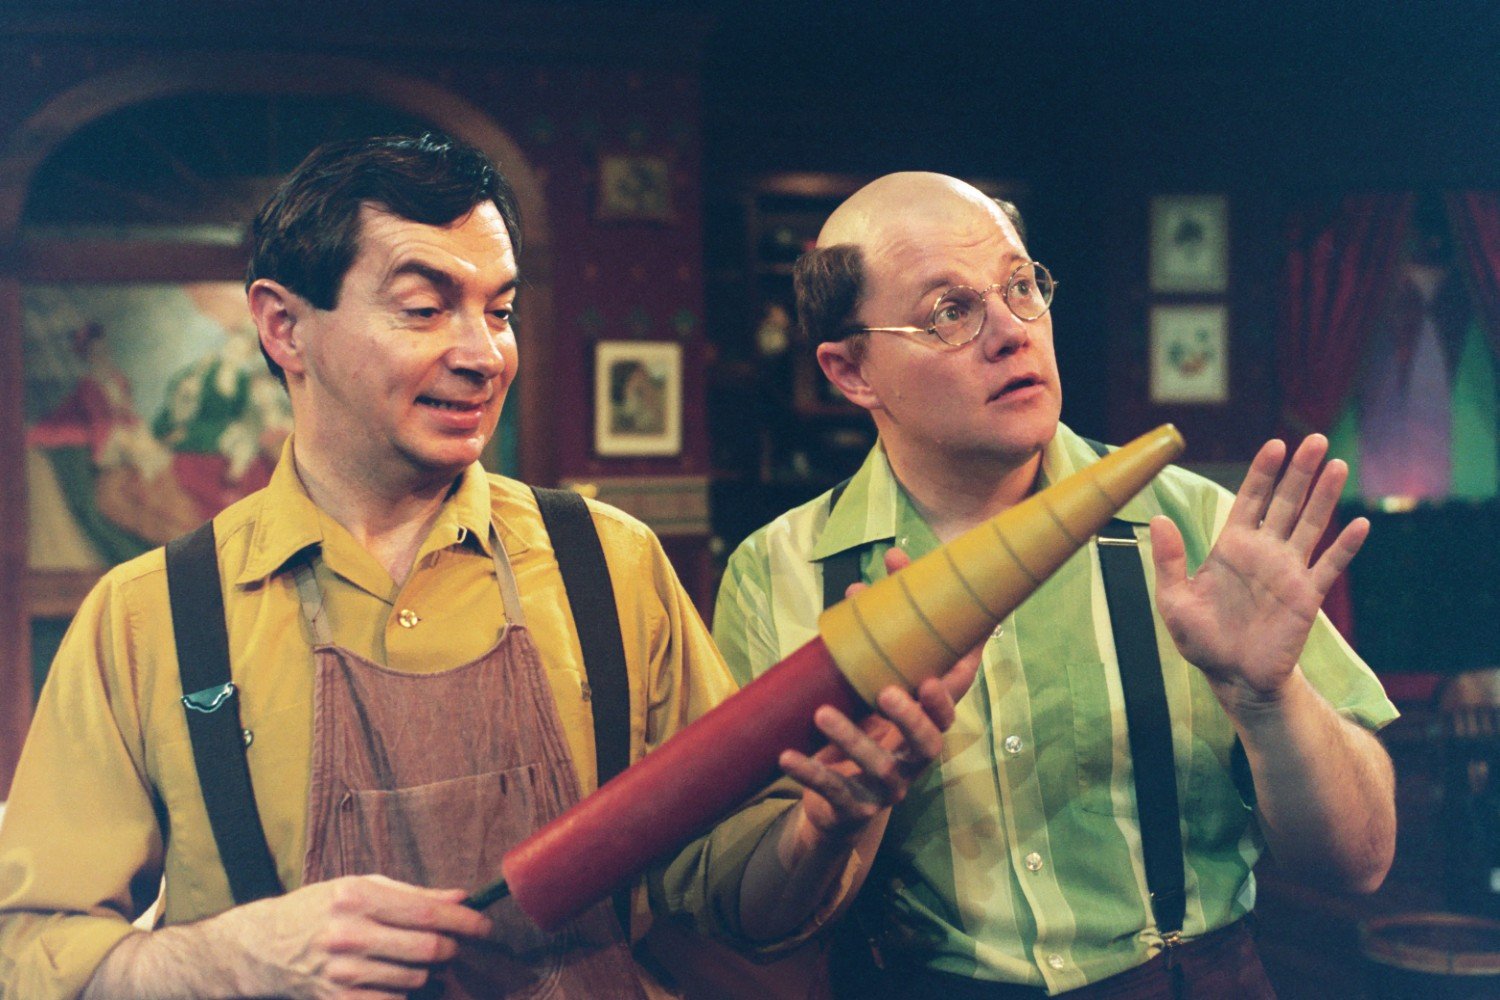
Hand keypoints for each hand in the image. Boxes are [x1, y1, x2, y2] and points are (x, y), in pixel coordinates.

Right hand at [209, 874, 492, 998]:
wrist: (264, 947)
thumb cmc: (320, 909)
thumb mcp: (361, 887)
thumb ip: (414, 894)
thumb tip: (461, 897)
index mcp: (357, 897)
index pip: (429, 912)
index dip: (465, 921)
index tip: (485, 926)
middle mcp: (349, 934)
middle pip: (428, 949)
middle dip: (452, 948)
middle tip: (454, 945)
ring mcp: (342, 972)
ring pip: (415, 979)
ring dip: (427, 972)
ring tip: (414, 960)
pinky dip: (404, 993)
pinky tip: (394, 979)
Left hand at [780, 548, 981, 841]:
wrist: (835, 803)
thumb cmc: (860, 731)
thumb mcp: (866, 688)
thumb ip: (871, 643)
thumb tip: (860, 587)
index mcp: (925, 722)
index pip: (951, 701)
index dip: (948, 686)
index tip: (931, 671)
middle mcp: (916, 756)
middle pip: (930, 739)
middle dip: (910, 716)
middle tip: (886, 691)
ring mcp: (889, 787)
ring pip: (881, 767)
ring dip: (852, 739)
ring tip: (822, 715)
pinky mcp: (857, 809)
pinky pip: (836, 792)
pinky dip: (810, 773)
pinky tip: (786, 757)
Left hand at [1151, 434, 1367, 707]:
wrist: (1233, 676)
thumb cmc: (1201, 639)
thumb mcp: (1173, 600)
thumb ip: (1169, 560)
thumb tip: (1158, 519)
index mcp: (1232, 547)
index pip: (1250, 500)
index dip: (1262, 473)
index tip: (1275, 445)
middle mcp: (1264, 552)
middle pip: (1286, 503)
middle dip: (1299, 471)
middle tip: (1314, 440)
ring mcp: (1288, 571)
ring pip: (1311, 525)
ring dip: (1325, 496)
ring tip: (1337, 465)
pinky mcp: (1307, 596)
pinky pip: (1329, 566)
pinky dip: (1345, 546)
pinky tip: (1359, 524)